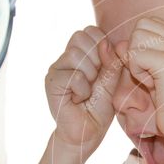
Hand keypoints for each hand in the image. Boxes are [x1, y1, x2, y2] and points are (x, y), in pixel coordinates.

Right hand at [45, 26, 121, 150]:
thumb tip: (107, 42)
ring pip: (76, 54)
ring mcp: (57, 68)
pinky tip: (79, 99)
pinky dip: (82, 90)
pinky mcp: (51, 82)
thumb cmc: (99, 108)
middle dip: (96, 59)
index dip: (102, 45)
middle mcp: (66, 57)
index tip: (105, 67)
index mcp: (81, 53)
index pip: (90, 31)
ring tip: (86, 91)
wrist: (87, 133)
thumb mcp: (112, 82)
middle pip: (81, 37)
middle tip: (95, 80)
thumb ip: (112, 62)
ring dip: (89, 75)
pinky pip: (74, 76)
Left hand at [115, 17, 163, 140]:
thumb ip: (142, 56)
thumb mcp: (158, 77)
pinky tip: (153, 87)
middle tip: (150, 76)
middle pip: (142, 26)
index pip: (150, 23)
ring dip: (136, 62)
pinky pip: (135, 55)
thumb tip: (119, 44)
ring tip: (153, 82)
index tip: (152, 71)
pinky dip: (138, 73)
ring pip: (137, 38)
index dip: (141, 45)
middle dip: (137, 50)